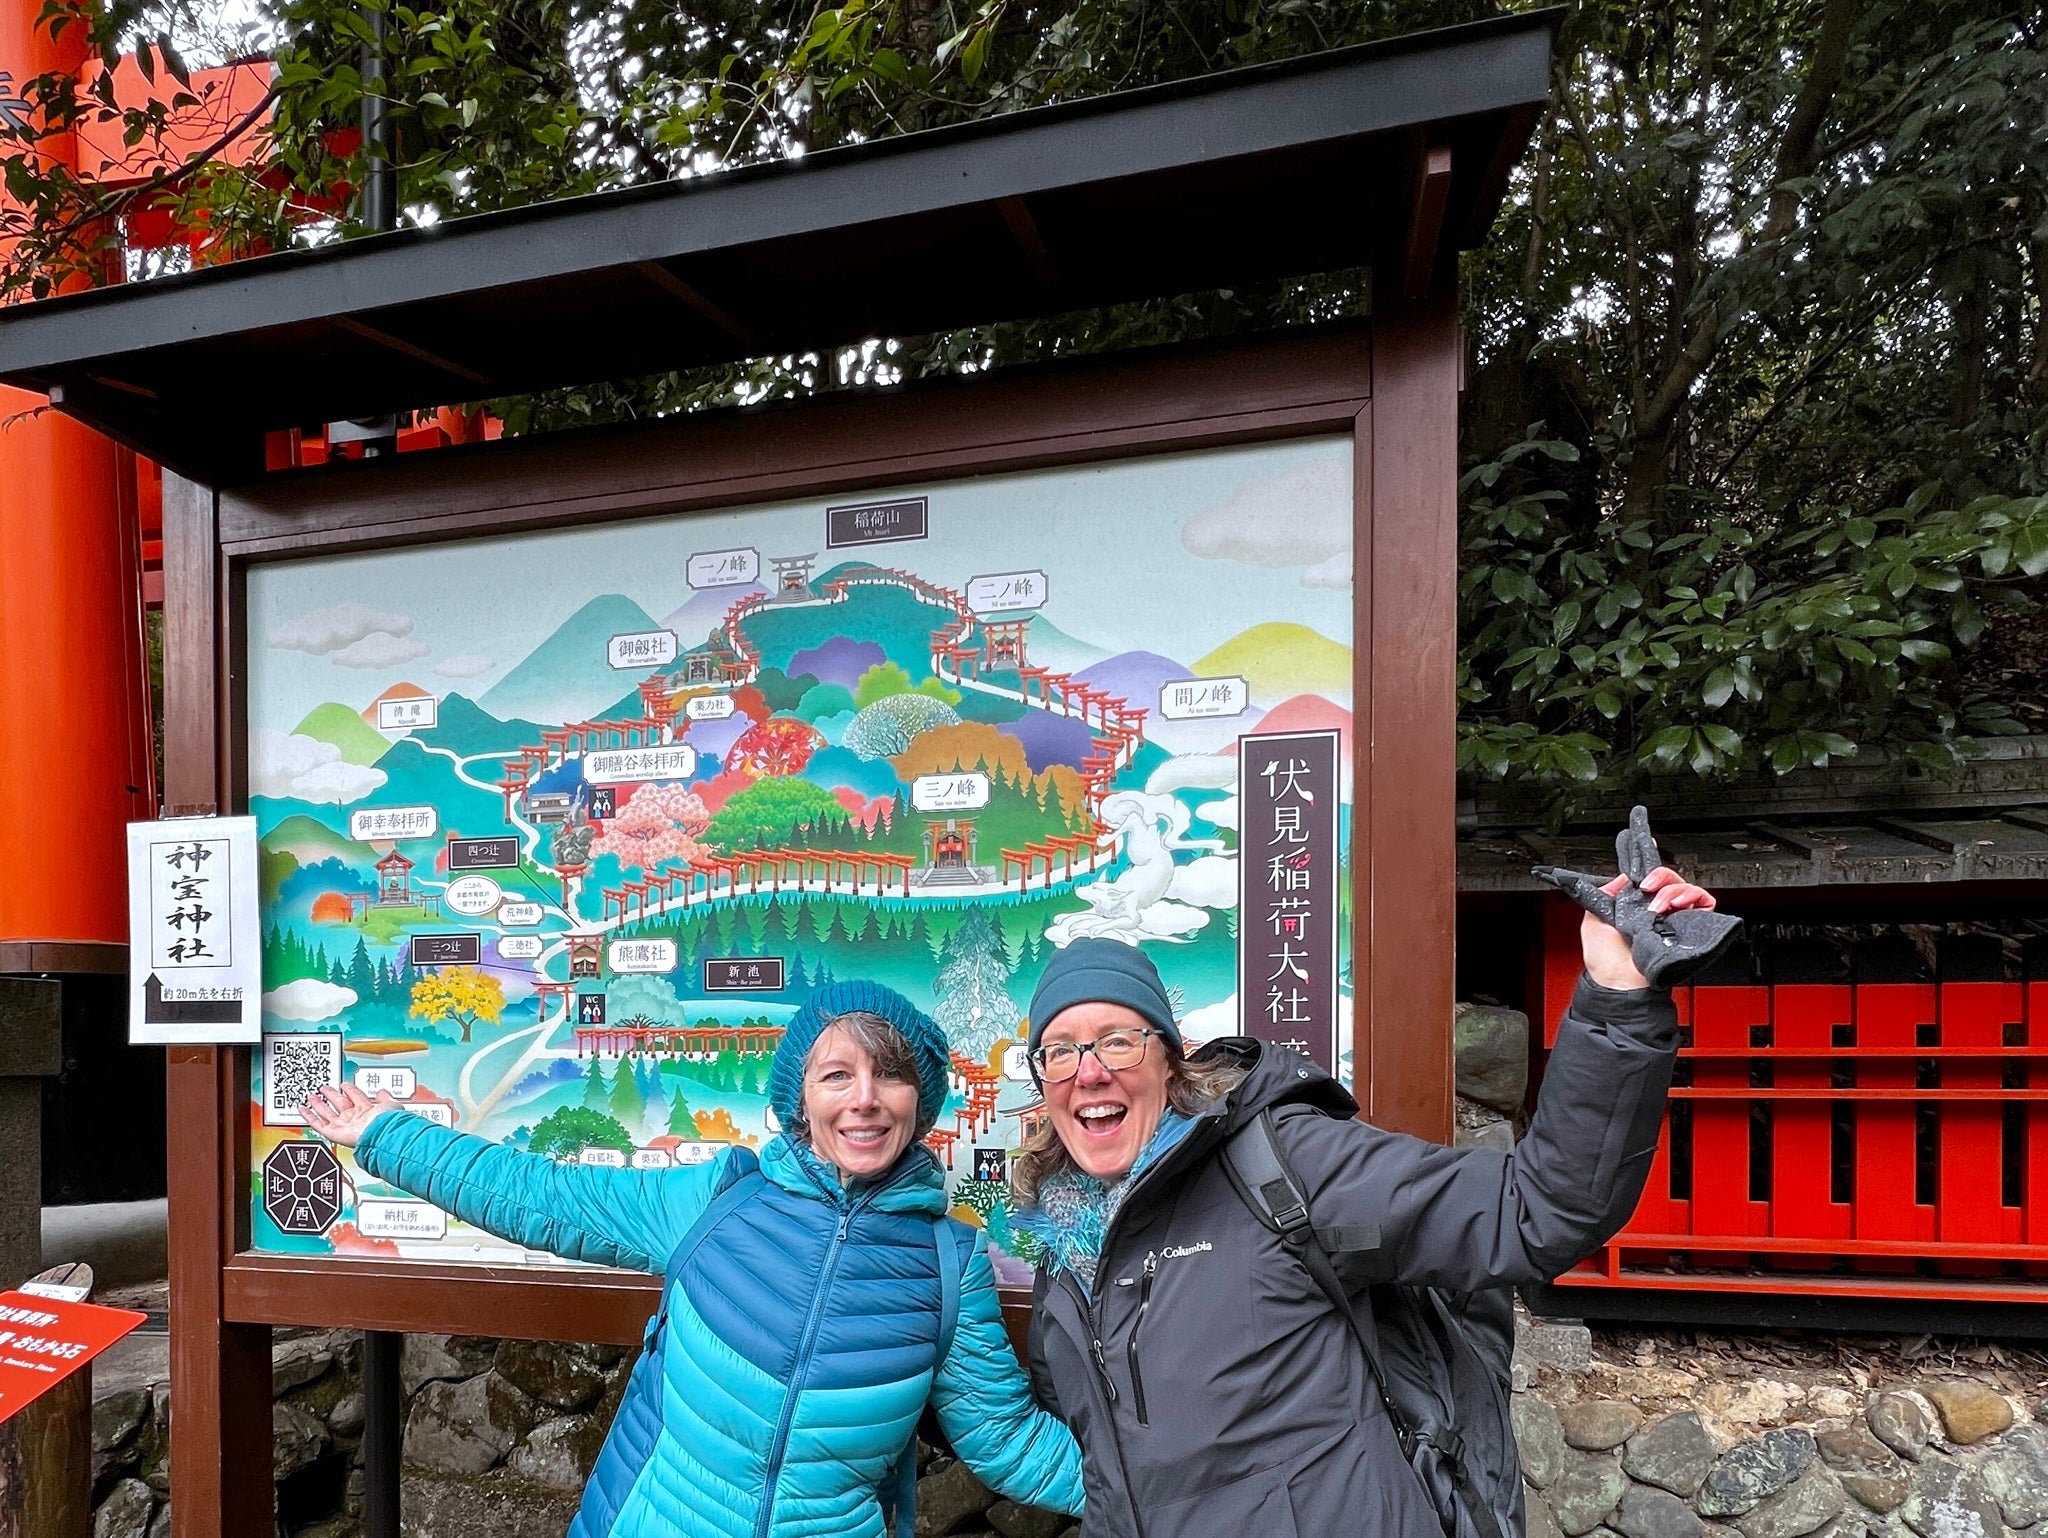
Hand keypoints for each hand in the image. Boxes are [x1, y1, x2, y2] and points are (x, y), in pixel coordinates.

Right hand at [302, 1082, 403, 1147]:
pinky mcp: (334, 1133)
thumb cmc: (387, 1121)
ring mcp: (344, 1125)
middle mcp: (354, 1119)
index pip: (356, 1098)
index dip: (350, 1090)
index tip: (344, 1084)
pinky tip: (303, 1109)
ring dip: (319, 1105)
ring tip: (311, 1096)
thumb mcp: (390, 1104)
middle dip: (332, 1095)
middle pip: (339, 1104)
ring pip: (327, 1114)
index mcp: (367, 1111)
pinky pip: (318, 1124)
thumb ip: (385, 1097)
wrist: (382, 1134)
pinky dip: (309, 1117)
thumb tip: (382, 1091)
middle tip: (324, 1088)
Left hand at [1534, 806, 1741, 989]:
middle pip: (1670, 878)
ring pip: (1688, 888)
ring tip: (1659, 905)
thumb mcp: (1593, 921)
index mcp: (1635, 906)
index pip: (1647, 877)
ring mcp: (1675, 920)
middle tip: (1648, 884)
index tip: (1642, 835)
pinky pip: (1705, 904)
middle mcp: (1657, 910)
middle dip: (1661, 875)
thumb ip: (1602, 897)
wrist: (1619, 985)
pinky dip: (1694, 899)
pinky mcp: (1691, 930)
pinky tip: (1676, 907)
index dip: (1647, 856)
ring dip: (1674, 890)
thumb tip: (1618, 878)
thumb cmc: (1606, 963)